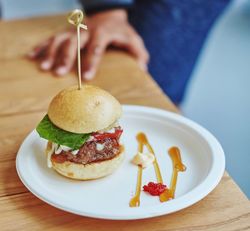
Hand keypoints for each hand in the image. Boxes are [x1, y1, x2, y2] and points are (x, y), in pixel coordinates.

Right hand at [28, 9, 148, 79]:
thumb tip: (142, 69)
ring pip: (60, 38)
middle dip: (66, 57)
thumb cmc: (122, 32)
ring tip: (44, 67)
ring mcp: (75, 29)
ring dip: (51, 52)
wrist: (110, 14)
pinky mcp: (67, 31)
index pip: (98, 47)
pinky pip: (52, 37)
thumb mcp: (134, 40)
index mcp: (105, 32)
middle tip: (59, 72)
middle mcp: (88, 29)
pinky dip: (41, 46)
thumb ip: (138, 54)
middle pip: (75, 41)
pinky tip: (32, 55)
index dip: (92, 62)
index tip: (86, 77)